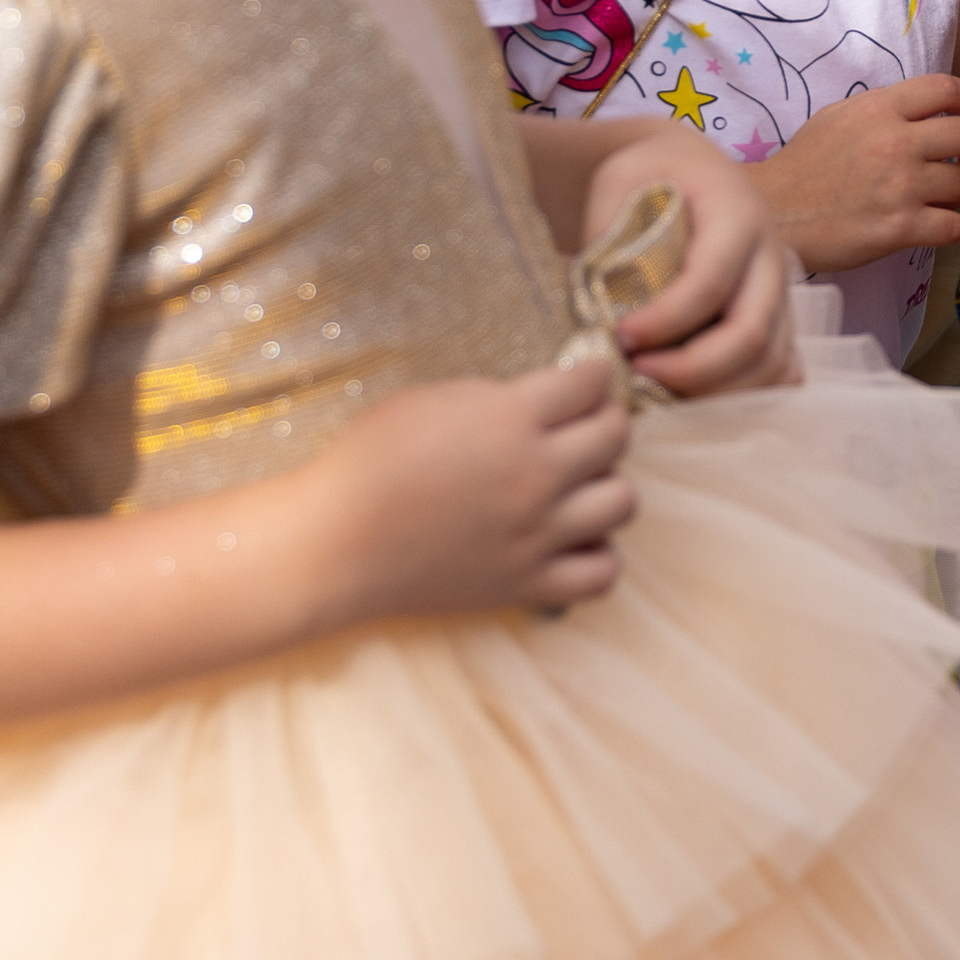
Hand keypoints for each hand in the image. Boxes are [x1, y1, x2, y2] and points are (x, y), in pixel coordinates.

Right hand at [307, 360, 634, 624]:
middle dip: (602, 422)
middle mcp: (537, 475)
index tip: (580, 382)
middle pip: (616, 437)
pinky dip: (596, 553)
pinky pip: (602, 572)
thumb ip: (498, 397)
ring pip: (622, 501)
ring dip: (603, 486)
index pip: (593, 383)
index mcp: (512, 420)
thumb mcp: (431, 400)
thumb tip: (546, 399)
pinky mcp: (529, 583)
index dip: (589, 377)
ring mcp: (538, 534)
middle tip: (576, 428)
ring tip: (573, 485)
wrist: (337, 542)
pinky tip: (570, 538)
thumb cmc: (369, 462)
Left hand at [586, 130, 790, 396]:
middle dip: (691, 370)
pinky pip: (783, 374)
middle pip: (752, 334)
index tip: (619, 338)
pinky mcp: (781, 322)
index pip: (710, 281)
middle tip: (636, 376)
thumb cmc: (649, 177)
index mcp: (737, 215)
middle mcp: (772, 258)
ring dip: (715, 393)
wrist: (690, 170)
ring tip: (657, 392)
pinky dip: (747, 398)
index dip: (666, 320)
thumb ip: (608, 234)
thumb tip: (600, 307)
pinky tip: (698, 401)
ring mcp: (783, 295)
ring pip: (772, 364)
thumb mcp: (619, 182)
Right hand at [758, 74, 959, 276]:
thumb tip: (924, 110)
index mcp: (879, 109)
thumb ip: (882, 108)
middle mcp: (895, 143)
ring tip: (942, 195)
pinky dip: (951, 225)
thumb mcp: (837, 116)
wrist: (774, 214)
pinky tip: (935, 224)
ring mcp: (900, 187)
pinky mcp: (900, 228)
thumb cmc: (803, 165)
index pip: (947, 89)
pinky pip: (955, 225)